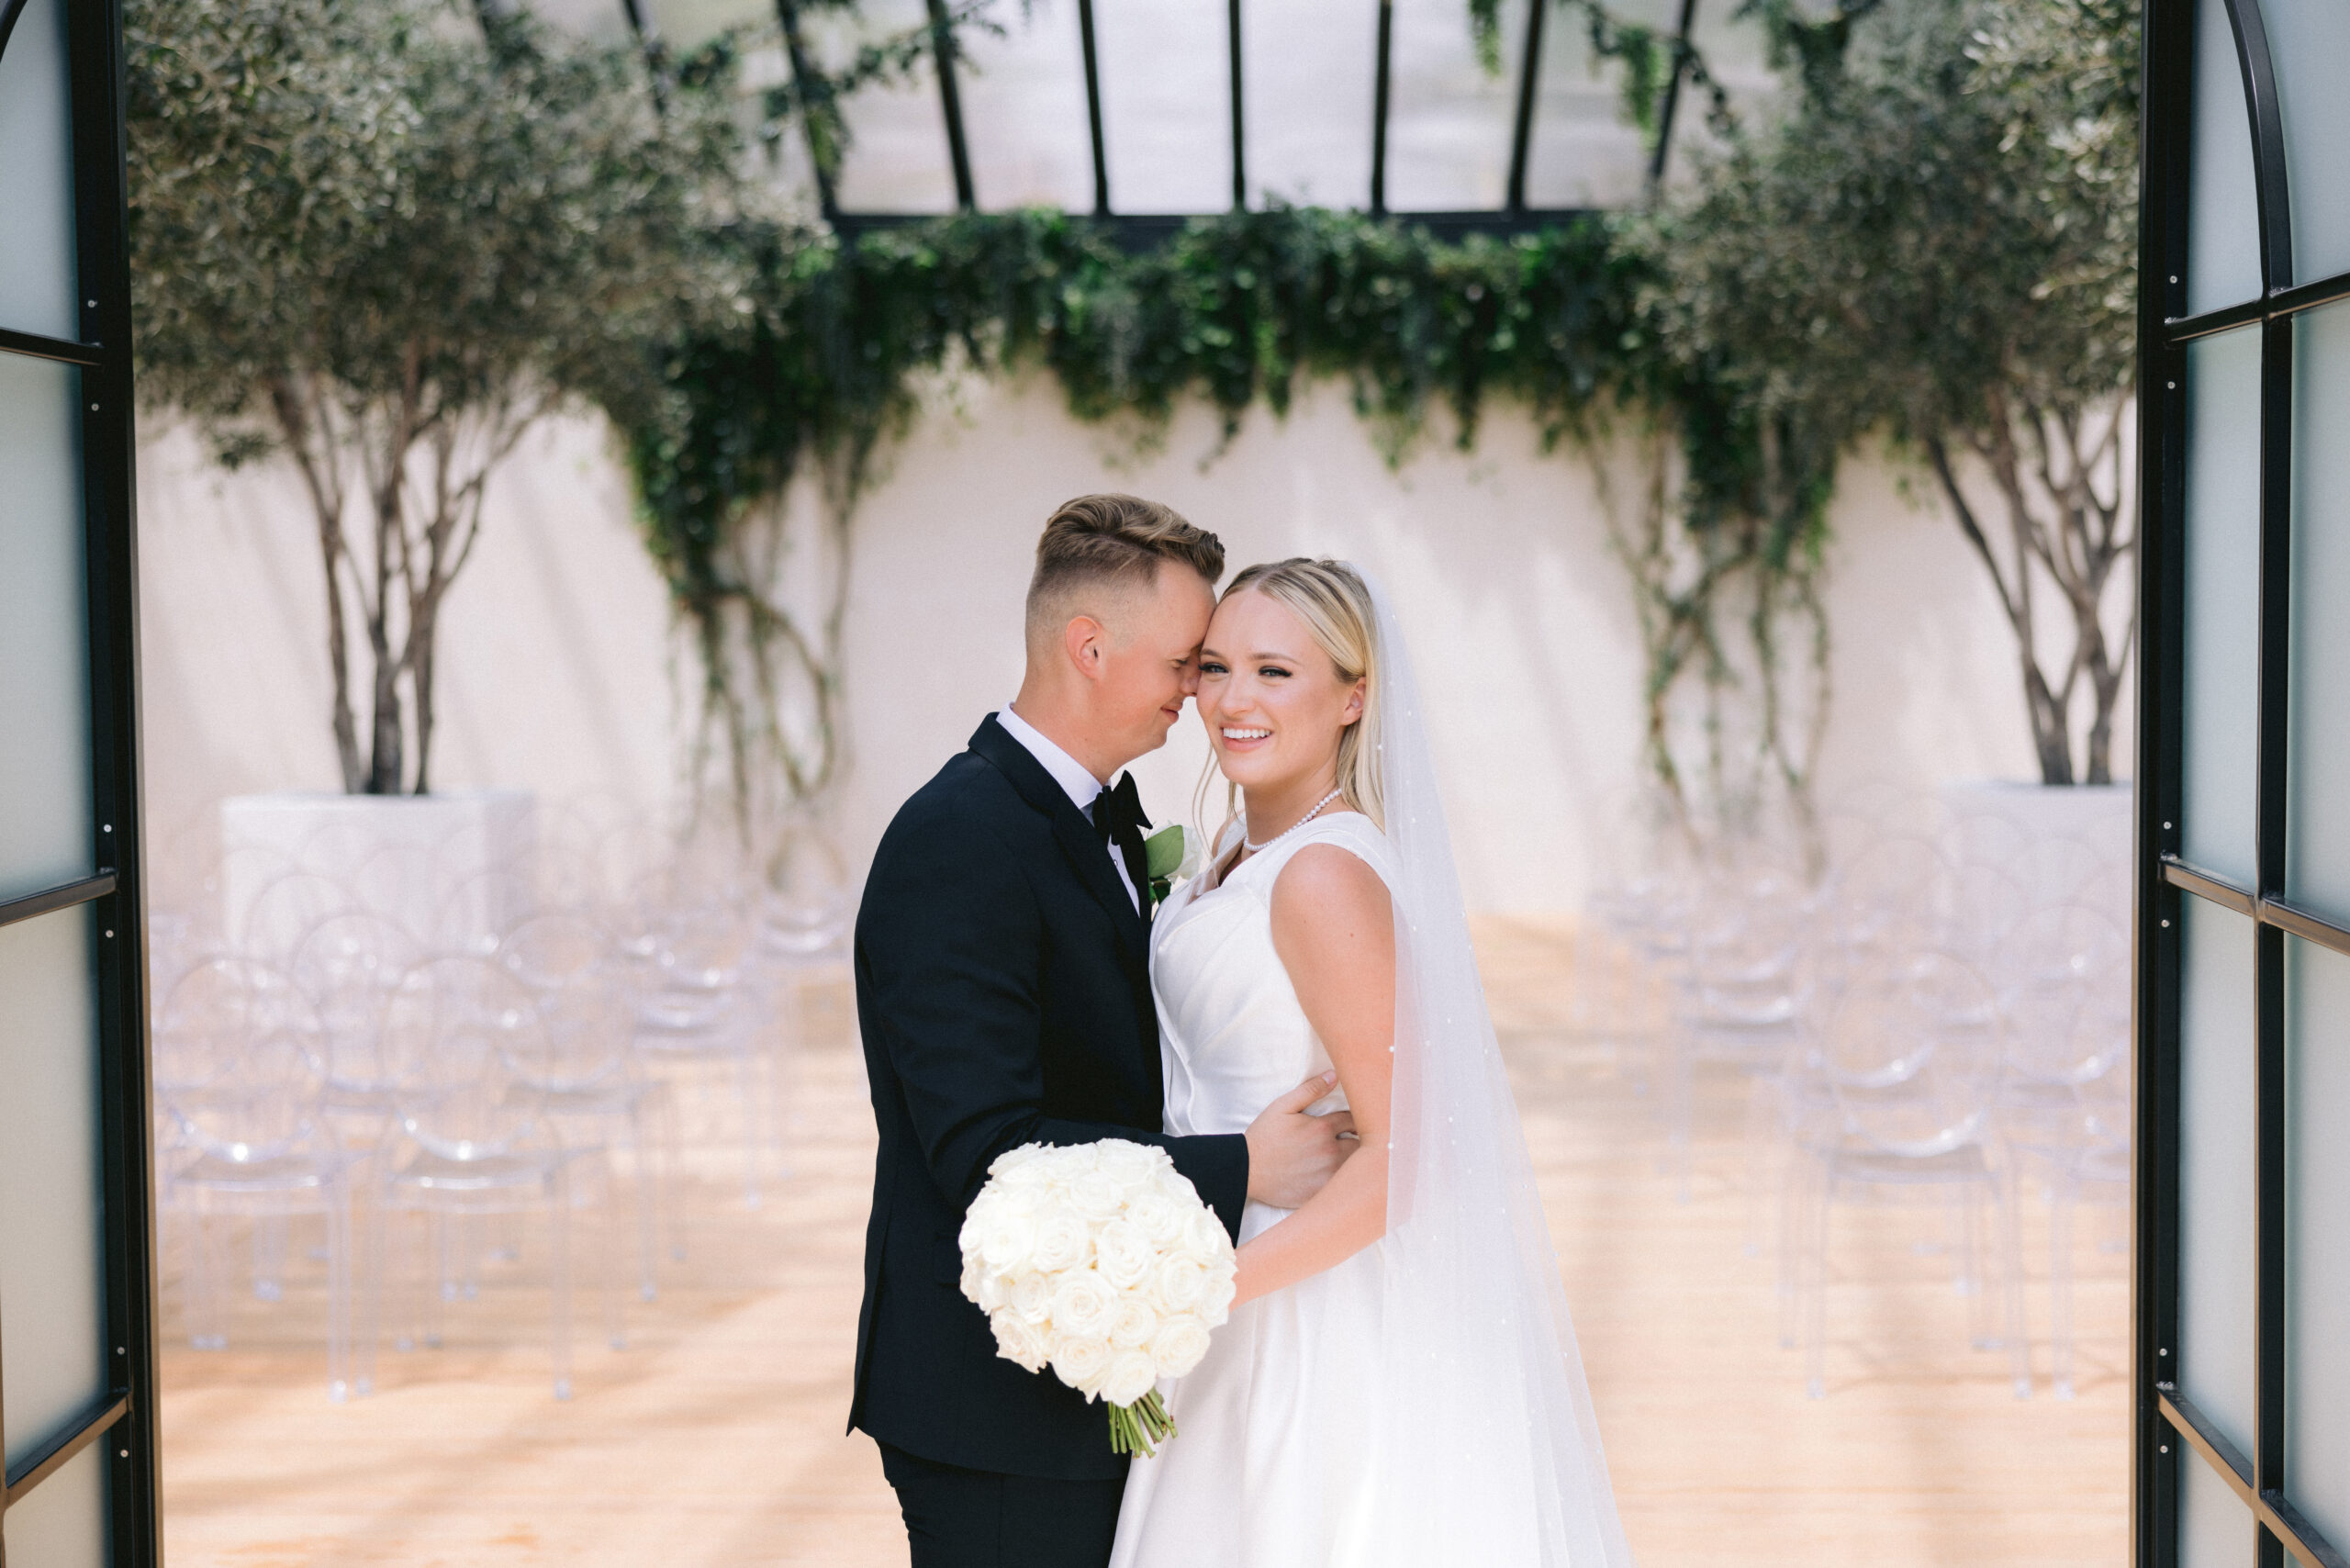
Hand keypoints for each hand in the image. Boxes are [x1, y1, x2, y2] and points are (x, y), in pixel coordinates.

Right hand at [1242, 1070, 1357, 1208]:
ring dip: (1353, 1160)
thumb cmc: (1264, 1136)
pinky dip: (1343, 1180)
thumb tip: (1334, 1075)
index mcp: (1322, 1128)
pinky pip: (1343, 1185)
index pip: (1354, 1119)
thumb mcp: (1282, 1106)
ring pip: (1355, 1166)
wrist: (1246, 1169)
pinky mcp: (1321, 1192)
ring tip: (1347, 1158)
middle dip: (1358, 1140)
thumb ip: (1310, 1090)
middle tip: (1352, 1140)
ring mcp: (1327, 1174)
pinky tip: (1336, 1176)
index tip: (1352, 1122)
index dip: (1355, 1119)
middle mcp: (1329, 1151)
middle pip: (1360, 1144)